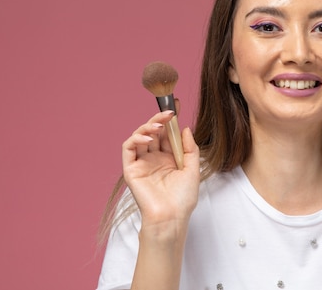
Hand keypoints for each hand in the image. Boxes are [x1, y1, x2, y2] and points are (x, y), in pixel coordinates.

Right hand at [122, 109, 200, 227]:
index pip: (167, 133)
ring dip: (148, 126)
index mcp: (168, 158)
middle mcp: (154, 158)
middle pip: (153, 131)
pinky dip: (136, 138)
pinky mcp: (131, 169)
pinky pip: (128, 148)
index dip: (170, 119)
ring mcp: (142, 162)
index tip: (176, 105)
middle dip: (160, 119)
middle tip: (169, 112)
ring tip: (159, 125)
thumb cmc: (183, 199)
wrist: (172, 217)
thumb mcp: (192, 169)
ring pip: (140, 136)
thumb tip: (184, 128)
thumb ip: (189, 148)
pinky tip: (148, 137)